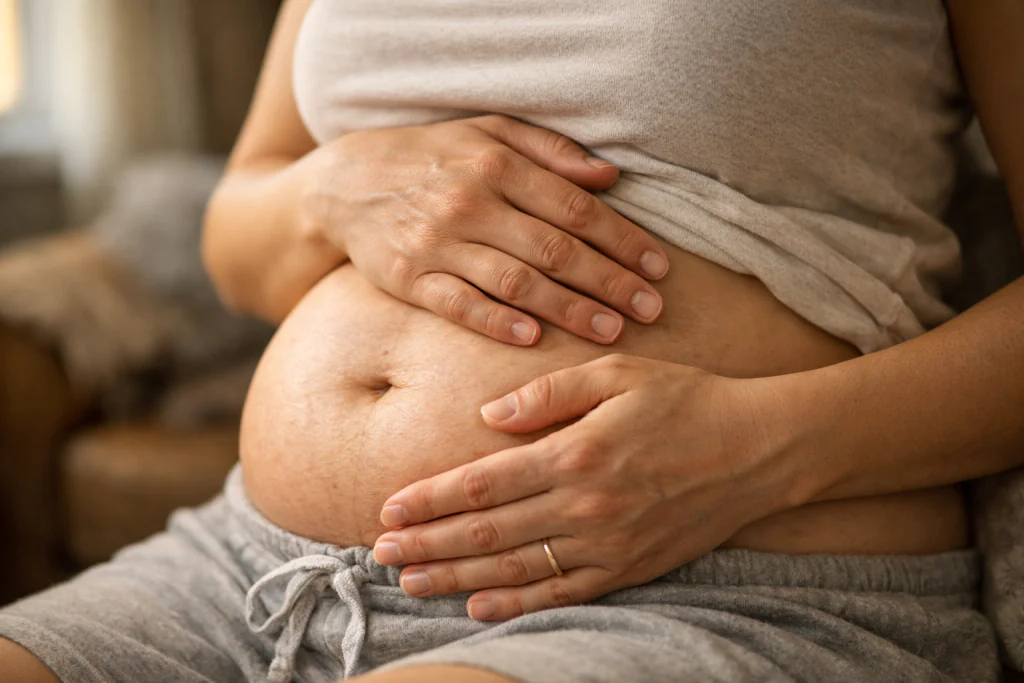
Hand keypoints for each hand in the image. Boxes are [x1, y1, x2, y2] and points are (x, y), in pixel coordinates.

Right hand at [303, 115, 668, 344]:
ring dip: (567, 309)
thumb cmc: (432, 157)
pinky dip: (496, 322)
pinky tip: (533, 338)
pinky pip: (458, 304)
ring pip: (514, 281)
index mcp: (496, 166)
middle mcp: (470, 203)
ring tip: (610, 331)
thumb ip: (550, 151)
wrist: (346, 182)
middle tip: (651, 311)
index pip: (575, 208)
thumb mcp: (489, 133)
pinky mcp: (409, 278)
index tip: (658, 268)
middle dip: (609, 282)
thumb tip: (610, 174)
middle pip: (554, 249)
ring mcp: (437, 243)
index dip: (623, 239)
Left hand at [372, 355, 797, 619]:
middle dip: (428, 543)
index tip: (389, 508)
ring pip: (516, 569)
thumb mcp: (617, 374)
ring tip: (411, 581)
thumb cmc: (686, 400)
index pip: (483, 482)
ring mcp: (608, 544)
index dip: (431, 499)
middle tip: (381, 552)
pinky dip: (516, 603)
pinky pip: (563, 594)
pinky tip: (477, 607)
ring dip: (456, 578)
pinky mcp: (630, 568)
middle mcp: (585, 505)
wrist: (758, 450)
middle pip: (488, 532)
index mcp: (575, 453)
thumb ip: (548, 394)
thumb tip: (488, 414)